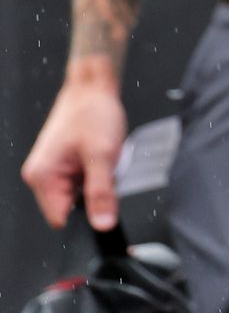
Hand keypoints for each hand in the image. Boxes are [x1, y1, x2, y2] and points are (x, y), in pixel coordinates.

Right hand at [21, 59, 126, 230]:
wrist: (94, 87)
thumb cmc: (93, 111)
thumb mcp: (103, 155)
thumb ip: (102, 194)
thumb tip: (102, 224)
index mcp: (43, 176)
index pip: (61, 219)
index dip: (85, 217)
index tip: (102, 204)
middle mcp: (42, 175)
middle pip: (71, 208)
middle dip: (93, 196)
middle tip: (103, 170)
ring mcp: (52, 169)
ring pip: (79, 196)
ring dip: (95, 184)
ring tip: (101, 160)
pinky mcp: (63, 164)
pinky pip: (81, 183)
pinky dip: (95, 174)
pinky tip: (99, 158)